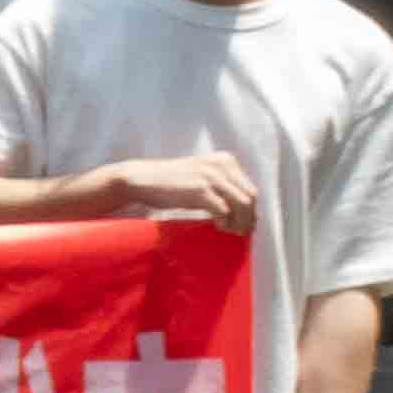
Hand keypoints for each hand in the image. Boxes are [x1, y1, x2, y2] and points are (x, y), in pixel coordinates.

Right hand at [111, 153, 260, 235]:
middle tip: (240, 232)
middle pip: (250, 197)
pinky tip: (218, 226)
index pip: (251, 189)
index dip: (251, 210)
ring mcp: (211, 177)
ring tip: (229, 230)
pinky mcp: (201, 190)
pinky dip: (225, 223)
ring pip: (243, 205)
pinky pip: (224, 211)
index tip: (244, 223)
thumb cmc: (171, 183)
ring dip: (240, 222)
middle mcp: (222, 165)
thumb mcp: (202, 178)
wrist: (141, 180)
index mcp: (225, 160)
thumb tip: (245, 212)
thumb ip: (223, 186)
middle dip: (248, 218)